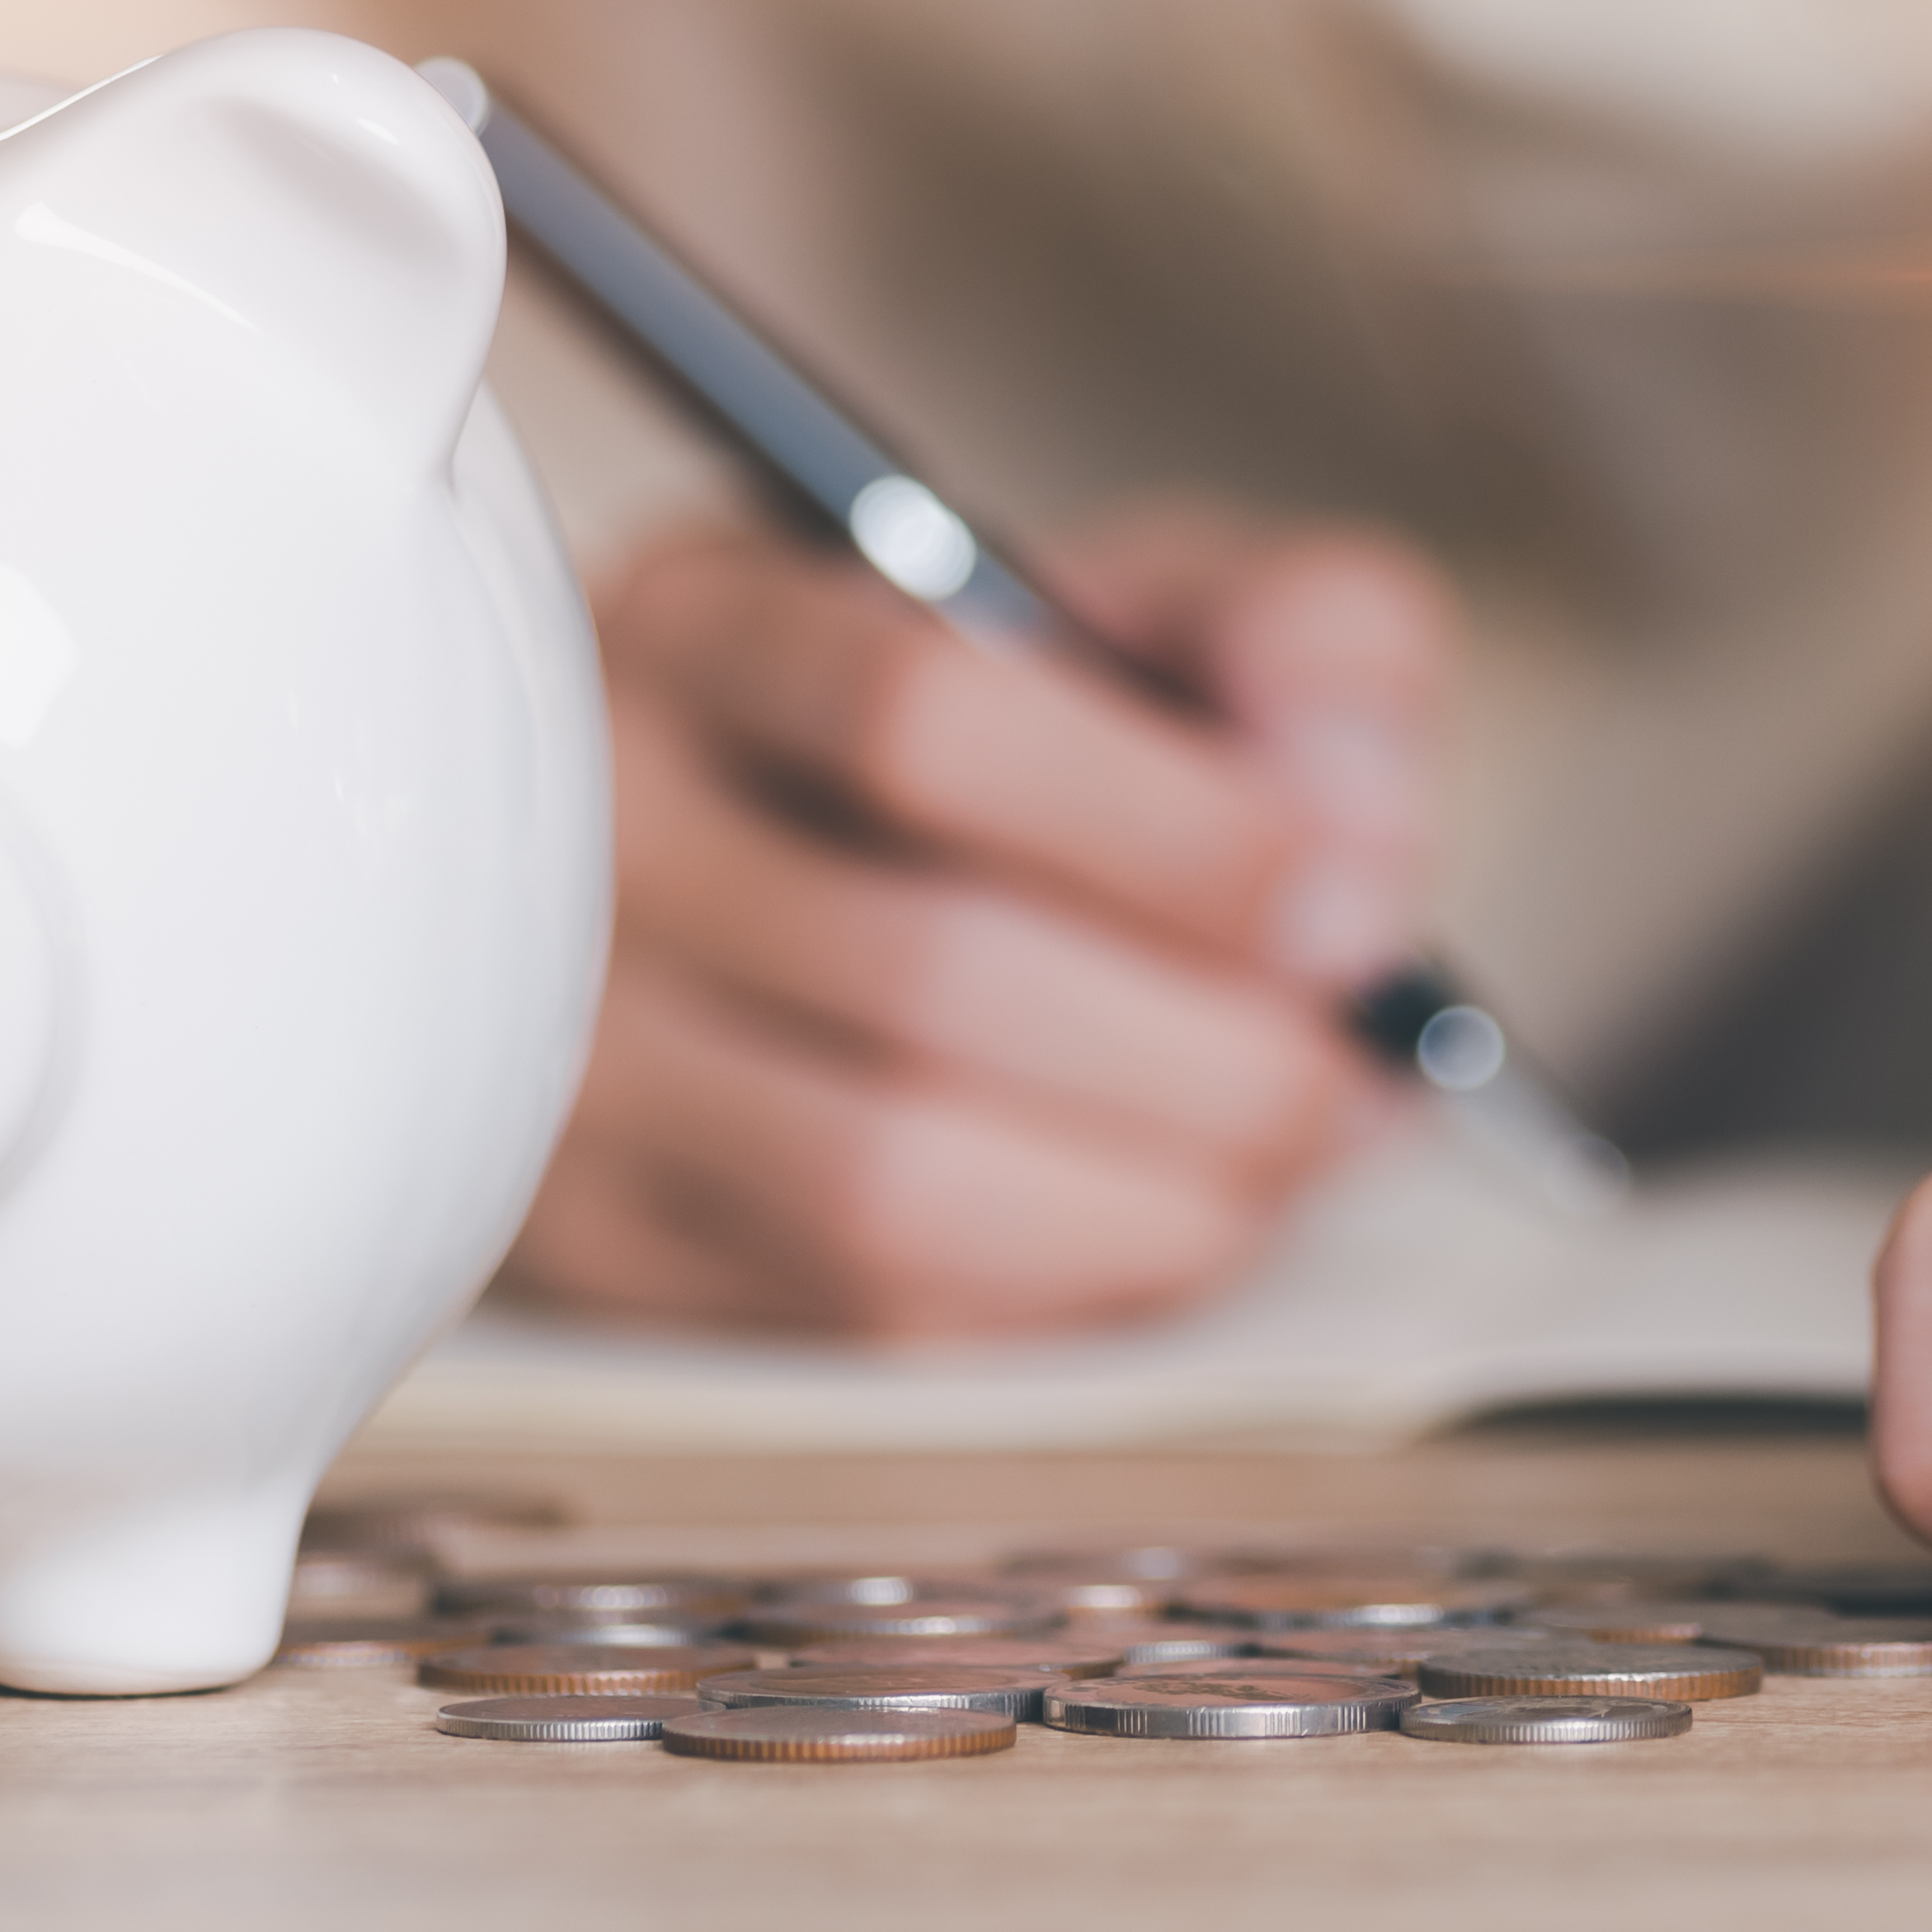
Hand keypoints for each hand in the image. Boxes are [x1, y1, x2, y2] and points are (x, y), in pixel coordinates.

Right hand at [503, 497, 1453, 1337]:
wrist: (793, 875)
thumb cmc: (1000, 750)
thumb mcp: (1150, 616)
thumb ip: (1305, 642)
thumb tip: (1359, 832)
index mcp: (713, 624)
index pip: (923, 714)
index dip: (1177, 830)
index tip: (1355, 900)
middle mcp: (591, 831)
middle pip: (926, 971)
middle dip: (1213, 1050)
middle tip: (1350, 1065)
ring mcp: (572, 1054)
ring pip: (886, 1180)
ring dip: (1155, 1195)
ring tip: (1283, 1152)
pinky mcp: (608, 1245)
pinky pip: (869, 1315)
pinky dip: (1068, 1286)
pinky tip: (1163, 1217)